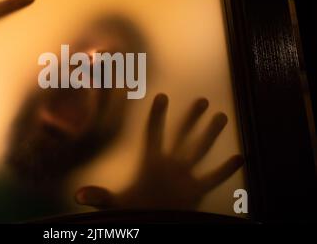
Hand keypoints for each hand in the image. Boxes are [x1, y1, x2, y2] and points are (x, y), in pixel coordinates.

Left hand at [75, 93, 243, 209]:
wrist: (150, 220)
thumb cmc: (133, 209)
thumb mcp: (116, 203)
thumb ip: (100, 197)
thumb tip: (78, 196)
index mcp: (150, 162)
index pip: (153, 134)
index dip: (157, 116)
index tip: (161, 96)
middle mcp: (169, 164)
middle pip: (183, 136)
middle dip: (191, 119)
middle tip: (202, 100)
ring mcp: (184, 176)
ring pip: (200, 151)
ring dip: (210, 135)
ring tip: (221, 116)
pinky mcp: (195, 191)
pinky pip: (213, 178)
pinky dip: (225, 169)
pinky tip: (239, 157)